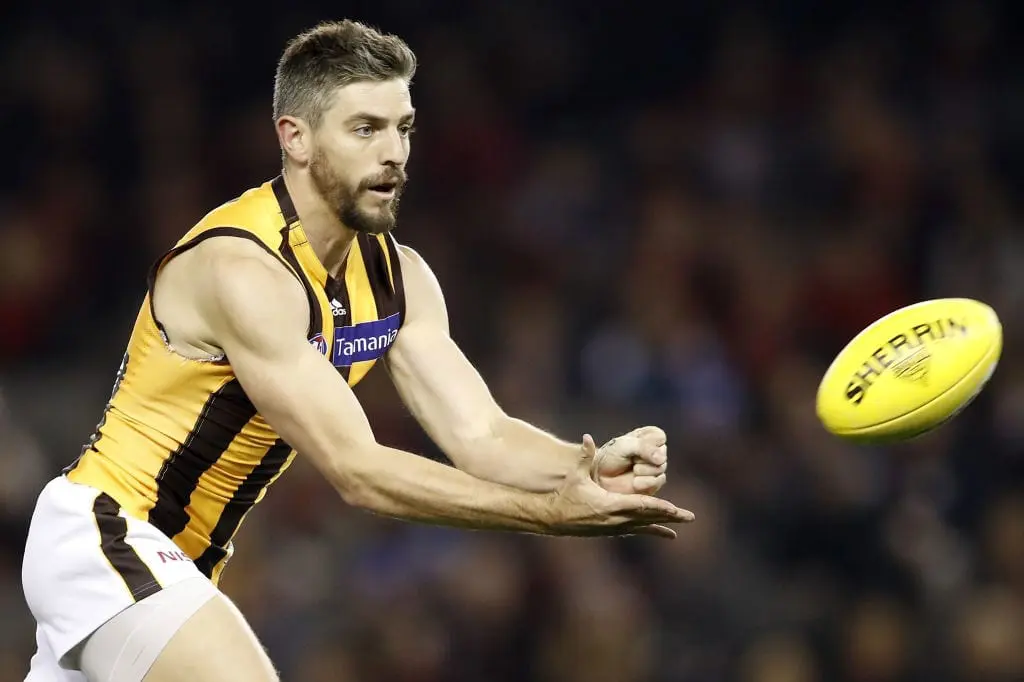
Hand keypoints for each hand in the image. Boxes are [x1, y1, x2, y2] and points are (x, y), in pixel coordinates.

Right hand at [547, 434, 693, 538]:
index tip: (674, 509)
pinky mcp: (611, 530)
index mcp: (609, 505)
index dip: (658, 507)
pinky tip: (665, 534)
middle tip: (689, 517)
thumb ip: (585, 457)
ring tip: (679, 529)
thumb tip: (588, 437)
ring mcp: (614, 527)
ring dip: (662, 525)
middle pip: (647, 518)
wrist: (553, 518)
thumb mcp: (575, 475)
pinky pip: (635, 530)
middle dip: (669, 516)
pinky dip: (650, 531)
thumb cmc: (565, 494)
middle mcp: (615, 519)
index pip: (639, 506)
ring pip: (643, 527)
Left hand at [591, 426, 668, 494]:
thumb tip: (661, 459)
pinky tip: (635, 482)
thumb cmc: (610, 457)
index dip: (648, 444)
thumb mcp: (625, 446)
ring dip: (644, 470)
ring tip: (633, 469)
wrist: (600, 477)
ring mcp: (655, 468)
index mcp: (649, 437)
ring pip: (661, 468)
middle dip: (644, 459)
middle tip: (631, 460)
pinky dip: (645, 482)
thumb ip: (644, 448)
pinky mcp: (654, 483)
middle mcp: (655, 452)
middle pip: (662, 454)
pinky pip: (659, 481)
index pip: (660, 437)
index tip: (633, 446)